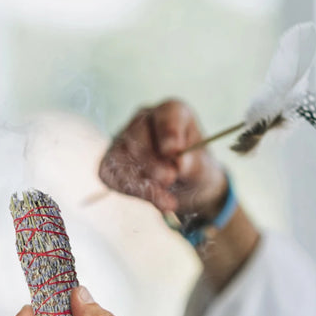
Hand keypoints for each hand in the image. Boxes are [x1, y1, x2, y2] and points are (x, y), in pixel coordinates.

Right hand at [99, 99, 226, 216]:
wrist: (185, 187)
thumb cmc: (195, 170)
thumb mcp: (204, 169)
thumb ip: (194, 164)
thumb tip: (180, 163)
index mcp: (172, 112)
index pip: (167, 113)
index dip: (169, 130)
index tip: (173, 150)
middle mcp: (145, 120)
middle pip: (138, 134)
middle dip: (153, 162)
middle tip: (170, 179)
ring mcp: (124, 139)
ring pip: (123, 156)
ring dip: (144, 182)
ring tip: (169, 202)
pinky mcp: (112, 162)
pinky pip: (114, 174)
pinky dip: (134, 191)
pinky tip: (155, 200)